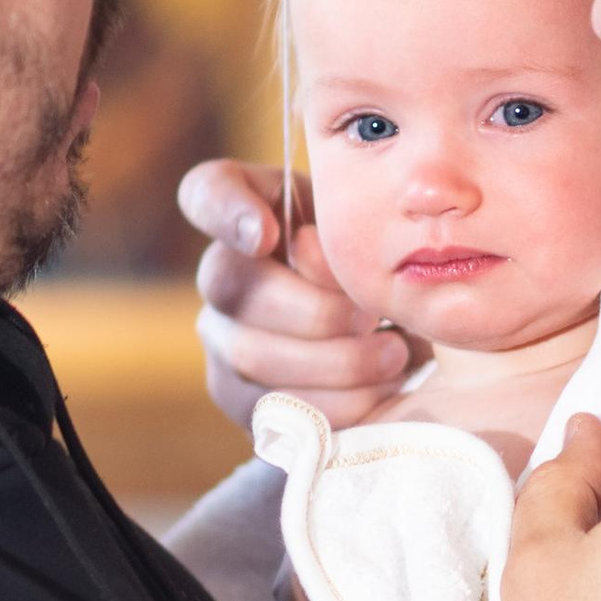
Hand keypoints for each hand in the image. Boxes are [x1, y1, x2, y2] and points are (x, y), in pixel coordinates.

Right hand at [177, 159, 414, 430]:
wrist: (385, 335)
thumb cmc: (376, 267)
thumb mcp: (369, 232)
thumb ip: (340, 230)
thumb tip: (308, 250)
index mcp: (251, 213)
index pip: (207, 193)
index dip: (226, 212)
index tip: (266, 235)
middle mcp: (219, 273)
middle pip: (234, 286)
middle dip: (316, 309)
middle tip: (373, 318)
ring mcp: (221, 338)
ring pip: (252, 353)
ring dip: (336, 360)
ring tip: (393, 355)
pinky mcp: (237, 396)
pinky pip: (272, 407)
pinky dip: (337, 402)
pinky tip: (380, 391)